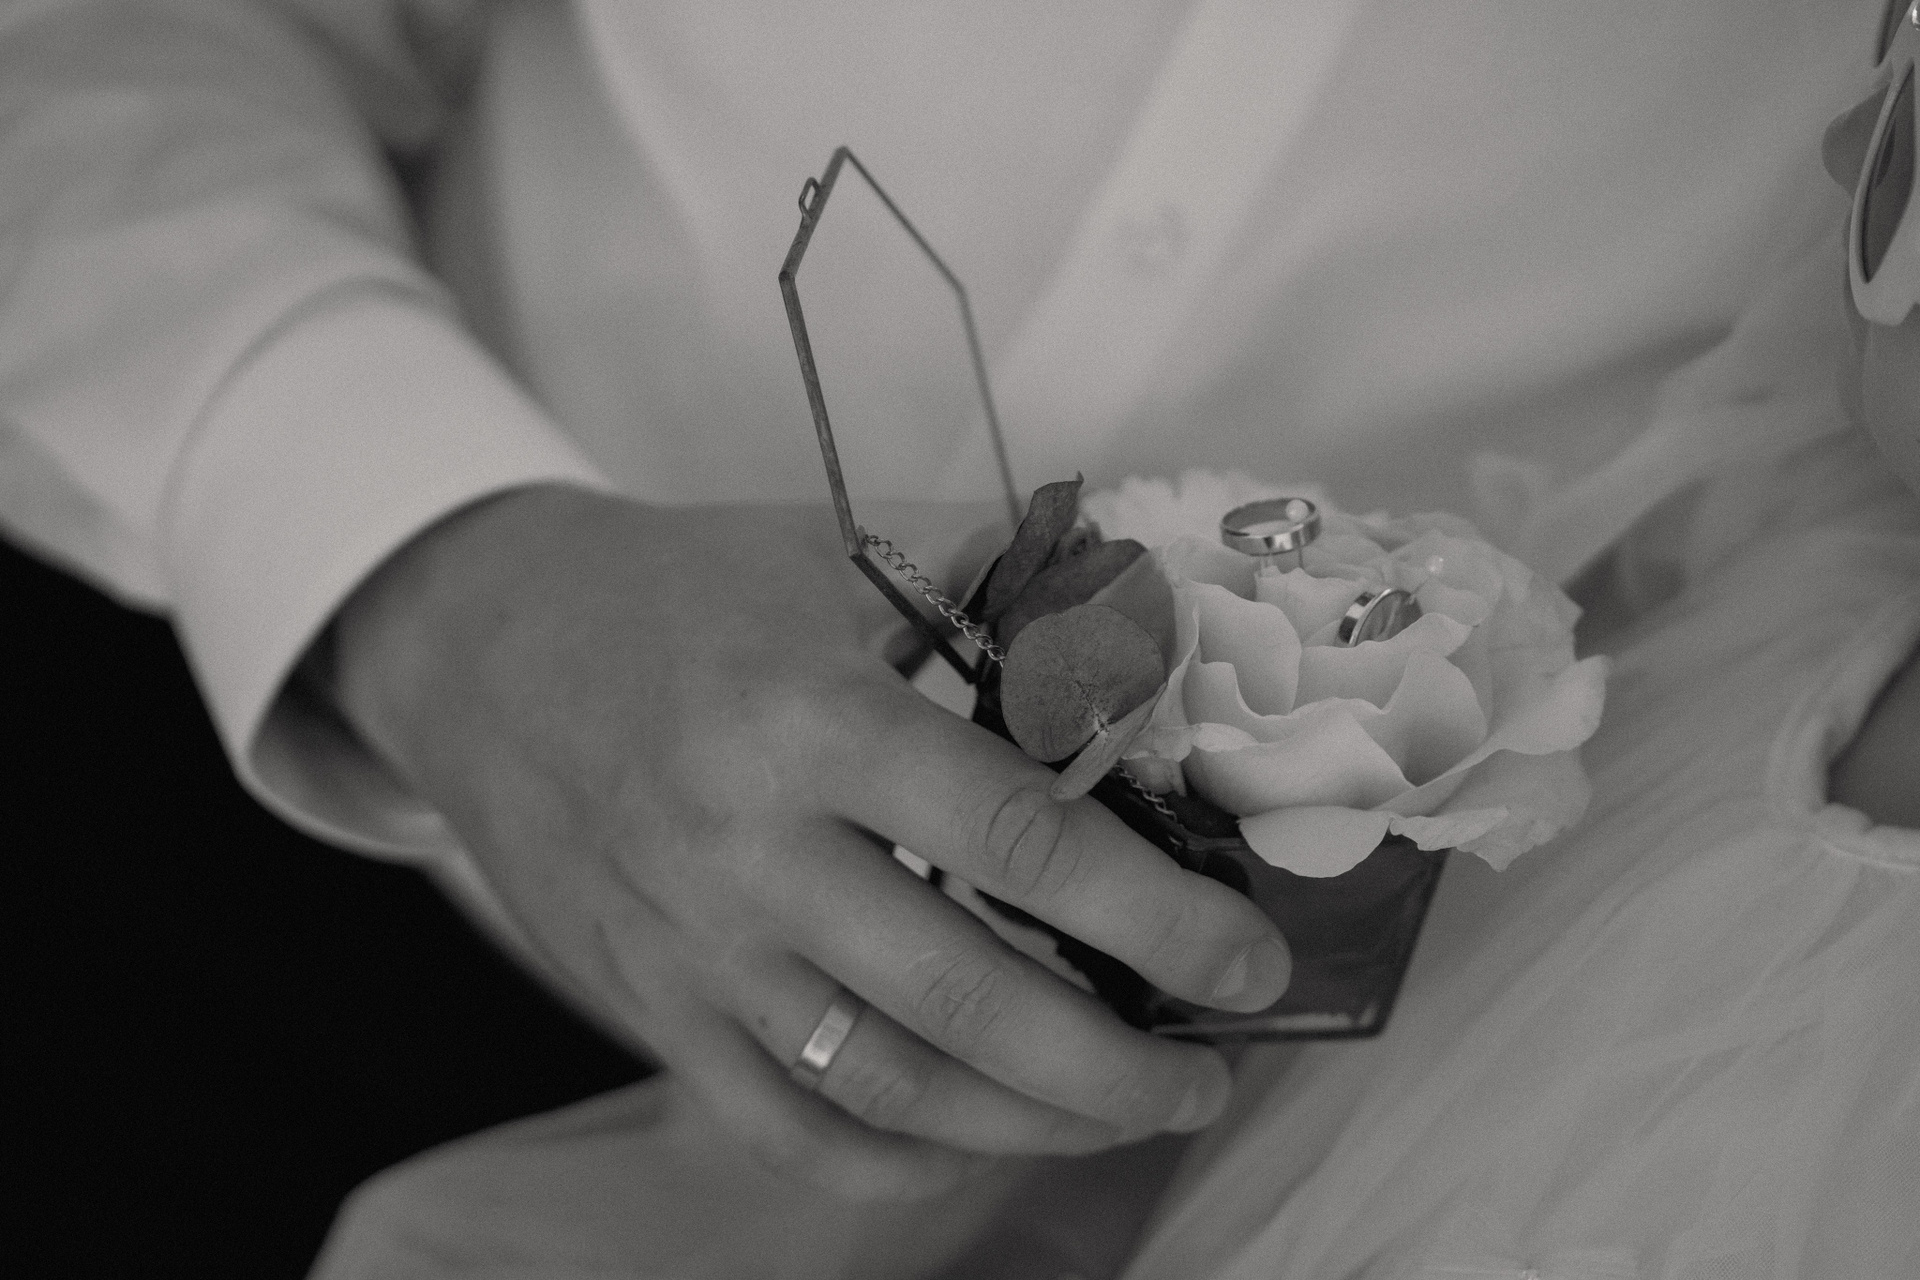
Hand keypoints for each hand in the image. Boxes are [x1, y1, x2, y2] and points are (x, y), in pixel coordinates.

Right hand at [323, 485, 1291, 1199]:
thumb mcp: (834, 547)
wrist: (482, 646)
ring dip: (1031, 1124)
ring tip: (1126, 1108)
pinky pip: (785, 1128)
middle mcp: (746, 851)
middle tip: (1211, 1072)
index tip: (1249, 960)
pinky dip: (898, 1161)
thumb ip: (1001, 579)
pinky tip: (981, 1139)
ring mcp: (692, 950)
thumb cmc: (679, 592)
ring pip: (886, 1087)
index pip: (1013, 839)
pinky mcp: (651, 1010)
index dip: (1154, 916)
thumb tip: (1152, 622)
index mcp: (808, 717)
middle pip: (964, 999)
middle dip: (1117, 1063)